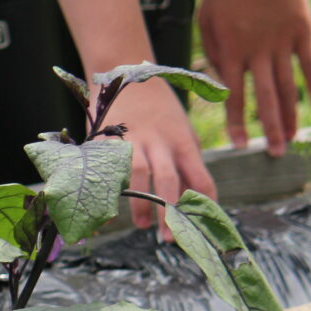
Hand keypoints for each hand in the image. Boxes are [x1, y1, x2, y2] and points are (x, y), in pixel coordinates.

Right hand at [113, 79, 217, 237]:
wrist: (128, 72)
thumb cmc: (161, 110)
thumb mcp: (182, 130)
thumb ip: (188, 161)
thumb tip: (195, 195)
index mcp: (182, 142)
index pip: (200, 177)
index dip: (202, 203)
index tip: (198, 225)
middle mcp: (160, 142)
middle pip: (168, 181)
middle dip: (169, 212)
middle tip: (169, 239)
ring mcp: (133, 141)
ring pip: (138, 176)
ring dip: (141, 205)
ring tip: (143, 225)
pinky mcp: (108, 140)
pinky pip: (109, 170)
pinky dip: (110, 192)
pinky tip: (109, 211)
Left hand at [198, 0, 310, 155]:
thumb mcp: (207, 18)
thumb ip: (212, 51)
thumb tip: (219, 79)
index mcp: (231, 51)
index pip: (234, 96)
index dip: (236, 123)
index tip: (239, 146)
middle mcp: (258, 53)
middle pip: (265, 100)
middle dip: (269, 130)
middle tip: (274, 155)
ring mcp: (283, 43)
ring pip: (288, 87)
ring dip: (291, 116)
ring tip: (293, 139)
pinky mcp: (303, 32)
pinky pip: (309, 65)